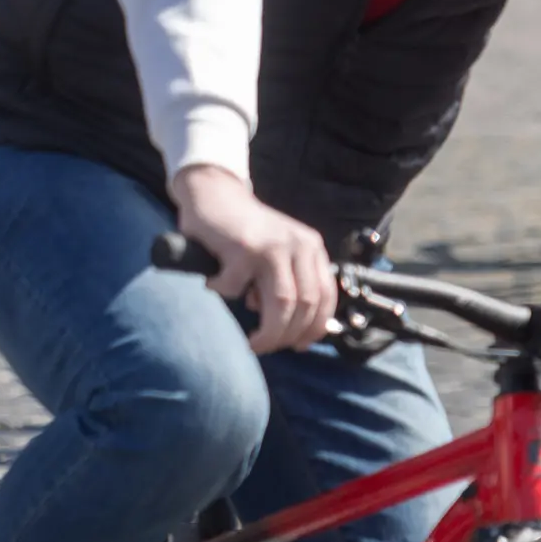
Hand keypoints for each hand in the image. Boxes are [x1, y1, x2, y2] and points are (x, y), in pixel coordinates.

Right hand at [168, 165, 340, 354]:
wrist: (213, 194)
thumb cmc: (244, 233)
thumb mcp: (279, 255)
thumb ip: (291, 283)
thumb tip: (299, 333)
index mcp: (312, 249)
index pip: (326, 297)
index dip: (315, 327)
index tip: (300, 345)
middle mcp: (299, 246)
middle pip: (305, 306)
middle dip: (287, 336)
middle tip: (267, 347)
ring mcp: (272, 246)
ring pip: (281, 304)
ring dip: (267, 332)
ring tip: (252, 341)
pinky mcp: (243, 247)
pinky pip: (235, 287)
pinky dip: (223, 292)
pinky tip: (215, 281)